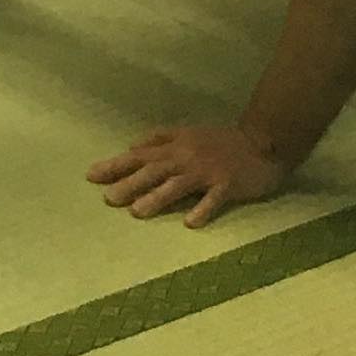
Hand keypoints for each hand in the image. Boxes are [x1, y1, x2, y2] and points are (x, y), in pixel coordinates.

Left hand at [89, 122, 291, 226]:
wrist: (264, 140)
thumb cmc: (221, 140)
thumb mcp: (187, 133)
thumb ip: (160, 138)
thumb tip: (132, 146)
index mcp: (176, 146)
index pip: (139, 156)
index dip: (116, 165)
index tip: (91, 176)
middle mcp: (187, 157)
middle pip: (154, 171)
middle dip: (130, 184)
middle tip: (108, 199)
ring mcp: (208, 171)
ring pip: (179, 185)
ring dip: (158, 198)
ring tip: (138, 212)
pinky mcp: (229, 184)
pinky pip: (214, 198)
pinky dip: (203, 209)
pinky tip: (191, 222)